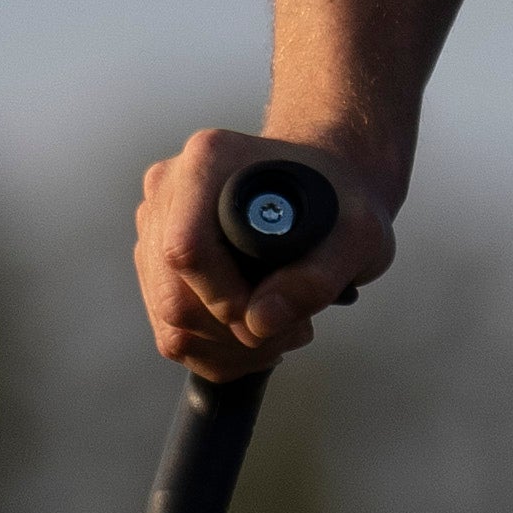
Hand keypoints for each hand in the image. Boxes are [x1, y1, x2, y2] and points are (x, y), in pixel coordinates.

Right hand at [136, 124, 389, 378]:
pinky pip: (170, 332)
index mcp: (208, 162)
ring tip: (283, 327)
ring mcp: (155, 227)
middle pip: (173, 296)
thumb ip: (315, 278)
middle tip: (293, 328)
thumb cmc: (342, 203)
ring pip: (170, 321)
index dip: (226, 299)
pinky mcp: (155, 262)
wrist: (325, 189)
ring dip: (231, 346)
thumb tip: (259, 323)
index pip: (186, 249)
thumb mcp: (358, 236)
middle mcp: (169, 189)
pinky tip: (258, 331)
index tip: (273, 314)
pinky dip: (218, 350)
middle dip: (235, 332)